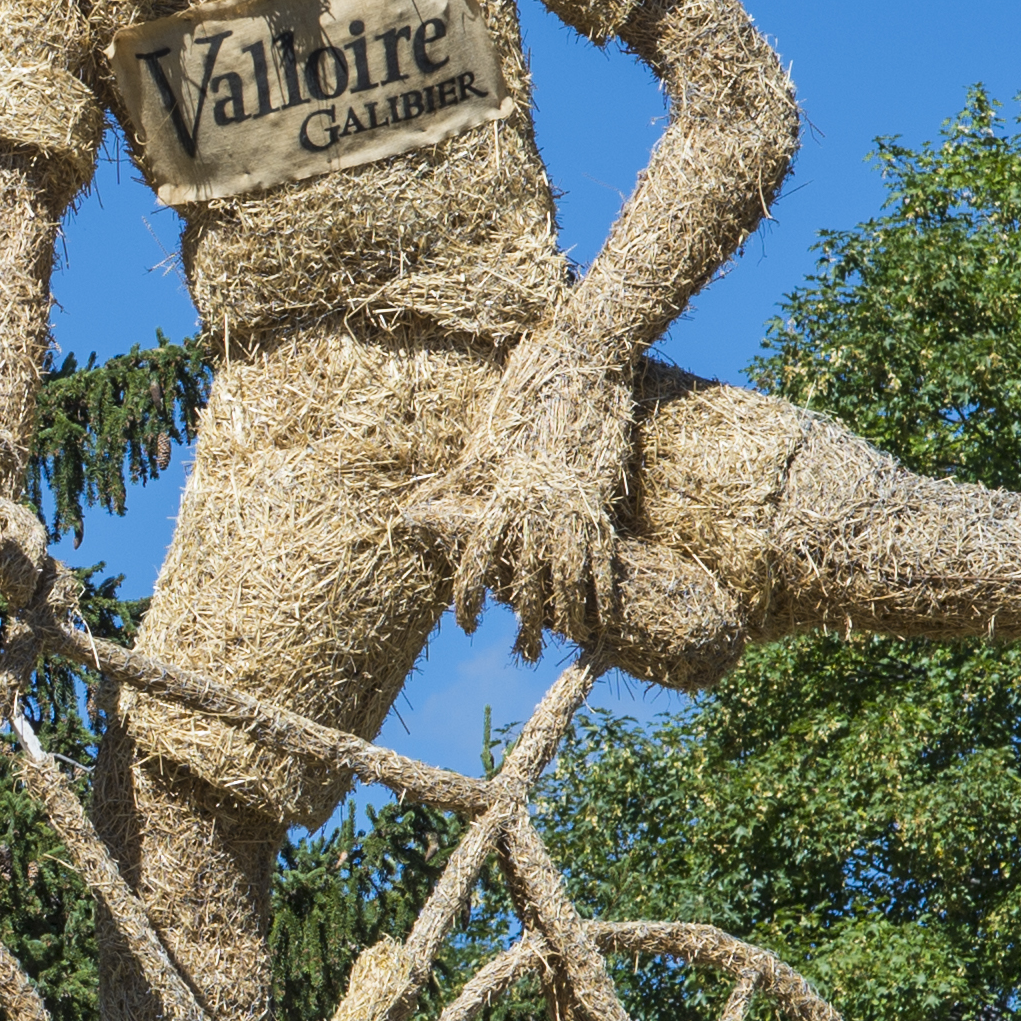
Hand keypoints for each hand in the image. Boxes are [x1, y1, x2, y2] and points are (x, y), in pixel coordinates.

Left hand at [430, 335, 638, 652]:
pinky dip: (603, 594)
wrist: (582, 367)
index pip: (477, 561)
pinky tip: (603, 618)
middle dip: (523, 622)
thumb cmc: (526, 403)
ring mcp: (572, 510)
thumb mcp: (485, 444)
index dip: (468, 596)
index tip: (466, 623)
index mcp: (499, 497)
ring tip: (562, 643)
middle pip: (525, 582)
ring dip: (563, 618)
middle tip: (518, 653)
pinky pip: (605, 561)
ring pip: (566, 580)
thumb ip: (456, 482)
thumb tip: (415, 507)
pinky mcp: (604, 505)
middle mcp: (534, 511)